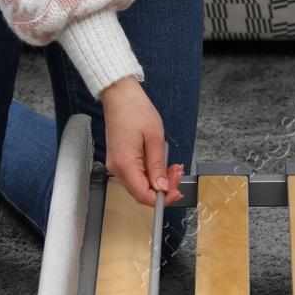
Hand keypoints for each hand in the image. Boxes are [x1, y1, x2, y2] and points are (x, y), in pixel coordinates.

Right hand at [102, 77, 183, 208]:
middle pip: (142, 193)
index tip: (177, 192)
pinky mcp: (120, 160)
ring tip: (173, 167)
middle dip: (164, 188)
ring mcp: (116, 164)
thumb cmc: (135, 110)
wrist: (119, 95)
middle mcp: (117, 168)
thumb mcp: (155, 138)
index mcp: (125, 163)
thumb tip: (163, 188)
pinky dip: (151, 173)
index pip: (143, 196)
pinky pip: (137, 175)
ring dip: (159, 180)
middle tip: (178, 173)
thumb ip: (158, 166)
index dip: (162, 199)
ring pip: (140, 185)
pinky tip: (162, 163)